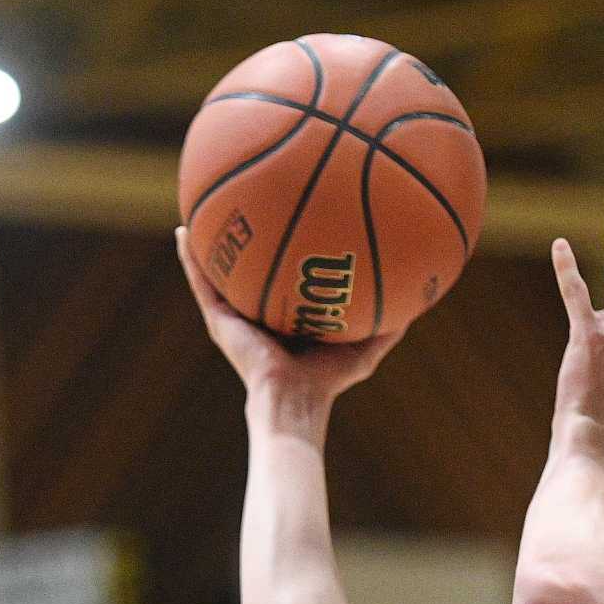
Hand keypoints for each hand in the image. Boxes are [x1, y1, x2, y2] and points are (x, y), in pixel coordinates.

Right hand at [177, 227, 403, 418]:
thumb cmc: (326, 383)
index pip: (283, 276)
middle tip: (245, 201)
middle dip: (245, 237)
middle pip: (249, 267)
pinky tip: (183, 230)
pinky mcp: (218, 319)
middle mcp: (256, 312)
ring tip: (202, 206)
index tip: (288, 217)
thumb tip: (419, 301)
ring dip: (209, 241)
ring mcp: (233, 315)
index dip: (284, 251)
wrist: (294, 402)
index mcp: (285, 316)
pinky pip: (201, 282)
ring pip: (218, 270)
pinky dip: (191, 258)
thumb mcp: (364, 348)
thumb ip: (387, 324)